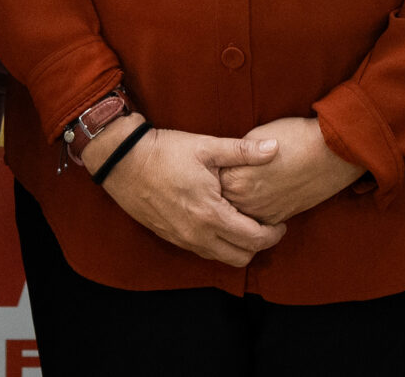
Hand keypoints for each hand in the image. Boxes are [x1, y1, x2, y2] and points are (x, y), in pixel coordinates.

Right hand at [88, 120, 286, 266]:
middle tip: (266, 225)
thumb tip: (275, 149)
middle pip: (241, 257)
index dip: (273, 234)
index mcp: (211, 214)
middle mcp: (198, 235)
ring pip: (221, 258)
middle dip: (259, 245)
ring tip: (244, 223)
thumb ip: (243, 151)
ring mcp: (183, 239)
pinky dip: (218, 244)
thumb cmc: (166, 152)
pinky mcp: (171, 238)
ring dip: (238, 247)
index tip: (280, 221)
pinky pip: (204, 252)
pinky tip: (220, 222)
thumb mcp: (206, 147)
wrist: (124, 162)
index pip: (254, 239)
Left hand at [218, 116, 363, 225]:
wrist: (329, 153)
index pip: (211, 182)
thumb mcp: (255, 137)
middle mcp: (244, 202)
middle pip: (221, 203)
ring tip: (244, 188)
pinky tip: (258, 199)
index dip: (213, 173)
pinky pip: (258, 221)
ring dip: (238, 205)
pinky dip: (255, 213)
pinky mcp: (278, 218)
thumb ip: (236, 155)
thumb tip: (226, 162)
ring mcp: (262, 213)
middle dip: (221, 193)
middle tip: (227, 180)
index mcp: (234, 179)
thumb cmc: (293, 138)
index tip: (214, 167)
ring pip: (238, 216)